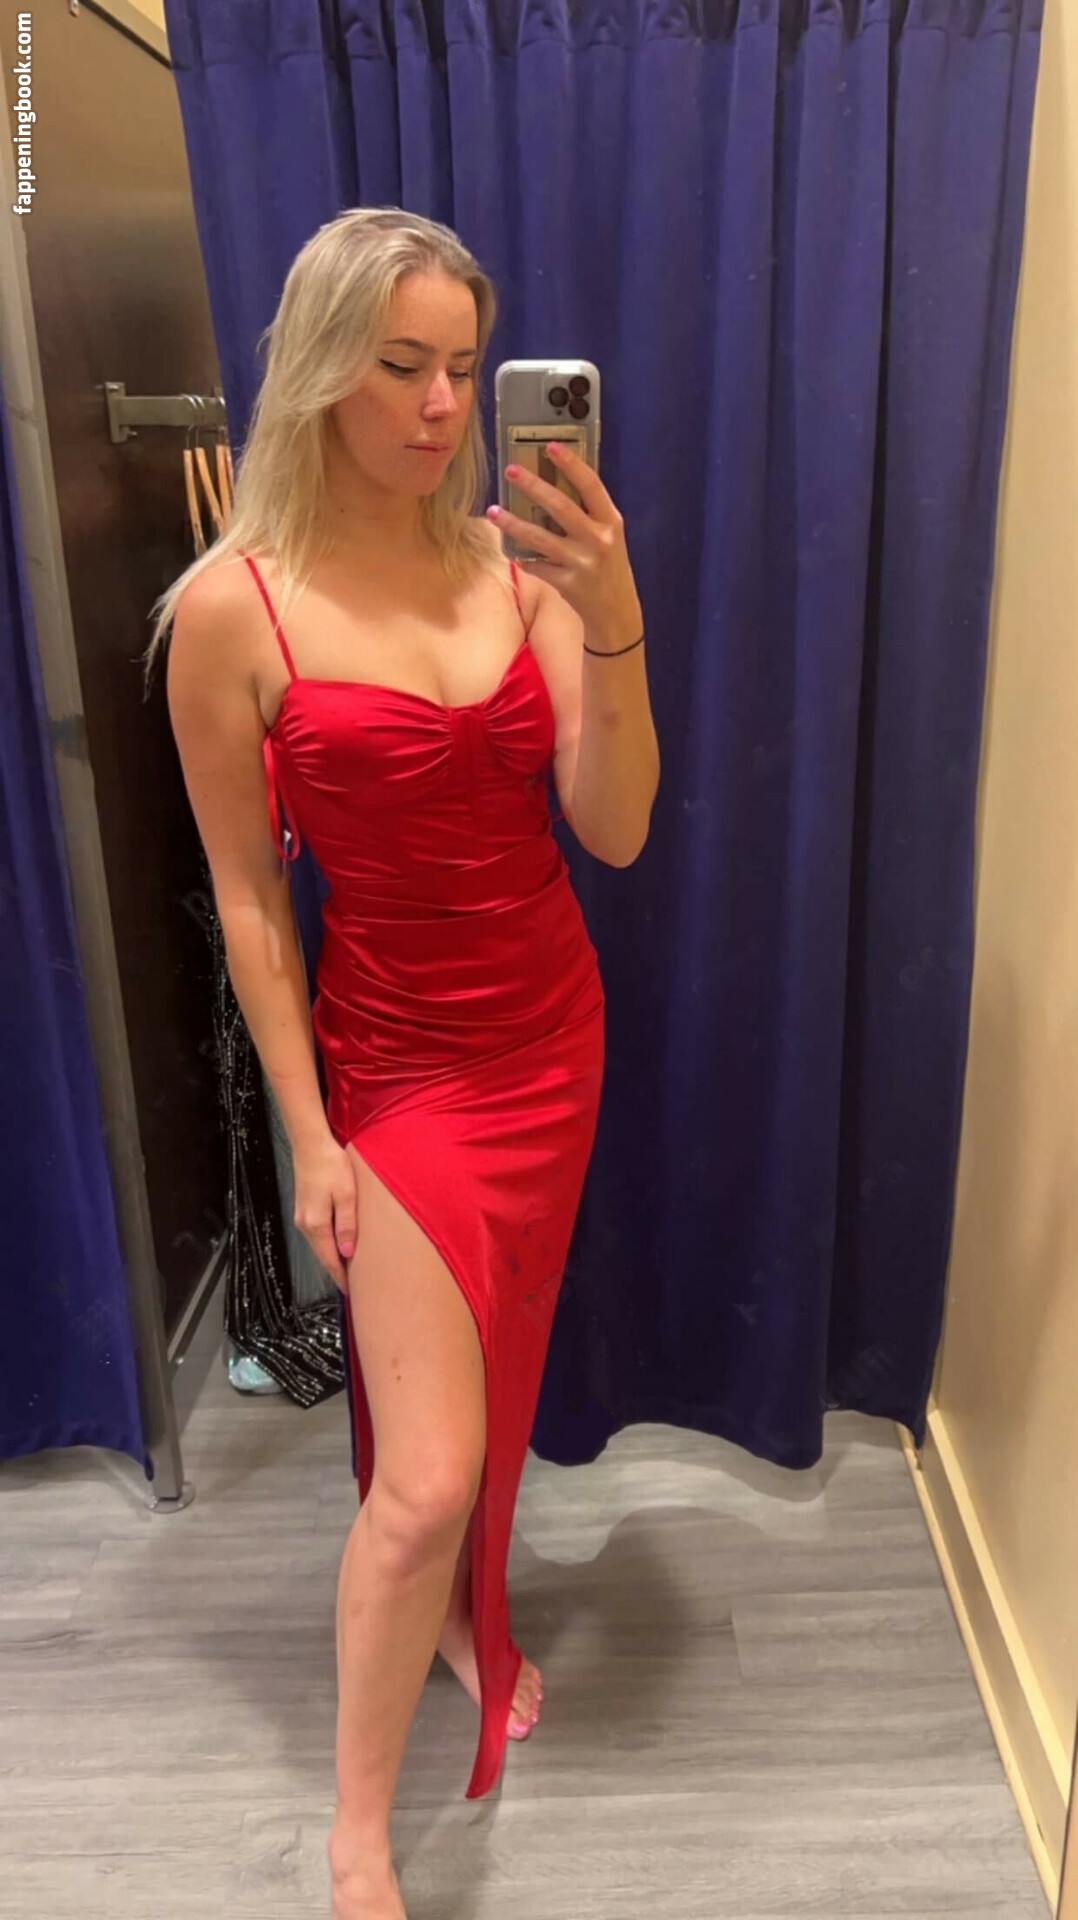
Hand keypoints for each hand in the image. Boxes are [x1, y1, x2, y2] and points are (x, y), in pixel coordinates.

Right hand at [291, 1134, 357, 1293]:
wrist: (311, 1145)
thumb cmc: (332, 1166)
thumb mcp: (347, 1196)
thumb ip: (347, 1226)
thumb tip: (347, 1254)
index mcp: (316, 1225)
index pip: (329, 1260)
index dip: (341, 1278)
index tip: (352, 1293)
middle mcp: (305, 1225)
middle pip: (322, 1256)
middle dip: (337, 1271)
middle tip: (355, 1286)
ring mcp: (302, 1216)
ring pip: (318, 1245)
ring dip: (332, 1258)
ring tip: (349, 1269)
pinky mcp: (303, 1208)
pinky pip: (316, 1234)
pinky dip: (327, 1244)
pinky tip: (338, 1245)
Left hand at [487, 442, 643, 649]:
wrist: (616, 611)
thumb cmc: (608, 566)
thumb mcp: (608, 536)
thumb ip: (588, 513)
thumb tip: (552, 483)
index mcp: (611, 521)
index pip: (591, 486)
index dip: (571, 464)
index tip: (551, 446)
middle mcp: (598, 540)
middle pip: (561, 507)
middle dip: (533, 486)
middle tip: (510, 470)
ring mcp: (582, 563)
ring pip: (541, 538)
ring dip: (513, 524)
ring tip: (492, 511)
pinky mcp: (568, 584)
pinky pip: (537, 567)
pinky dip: (524, 559)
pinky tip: (513, 553)